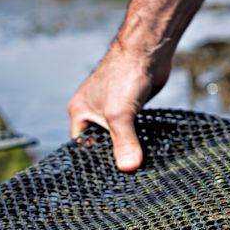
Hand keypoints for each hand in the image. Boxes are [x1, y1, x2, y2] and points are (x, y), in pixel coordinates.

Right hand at [67, 42, 170, 171]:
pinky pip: (132, 128)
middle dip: (112, 157)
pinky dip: (139, 138)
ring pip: (118, 136)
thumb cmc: (125, 76)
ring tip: (138, 168)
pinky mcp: (131, 106)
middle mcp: (93, 111)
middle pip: (100, 143)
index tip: (108, 179)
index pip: (81, 146)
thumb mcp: (120, 115)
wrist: (147, 51)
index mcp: (80, 112)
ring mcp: (113, 108)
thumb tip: (129, 168)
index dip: (92, 161)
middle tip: (126, 178)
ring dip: (128, 147)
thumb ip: (124, 142)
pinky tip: (148, 151)